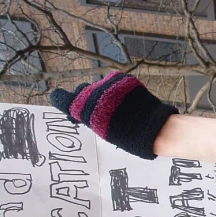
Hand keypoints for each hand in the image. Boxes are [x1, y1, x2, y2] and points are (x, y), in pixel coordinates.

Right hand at [50, 72, 176, 158]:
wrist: (153, 128)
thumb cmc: (127, 137)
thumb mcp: (103, 131)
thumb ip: (91, 118)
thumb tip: (84, 111)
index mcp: (85, 110)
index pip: (63, 99)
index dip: (62, 99)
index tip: (62, 100)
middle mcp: (93, 94)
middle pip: (82, 91)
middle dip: (86, 98)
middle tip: (95, 109)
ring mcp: (109, 84)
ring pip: (99, 86)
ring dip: (102, 93)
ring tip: (115, 107)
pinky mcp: (123, 79)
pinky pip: (114, 82)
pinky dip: (117, 89)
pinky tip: (125, 100)